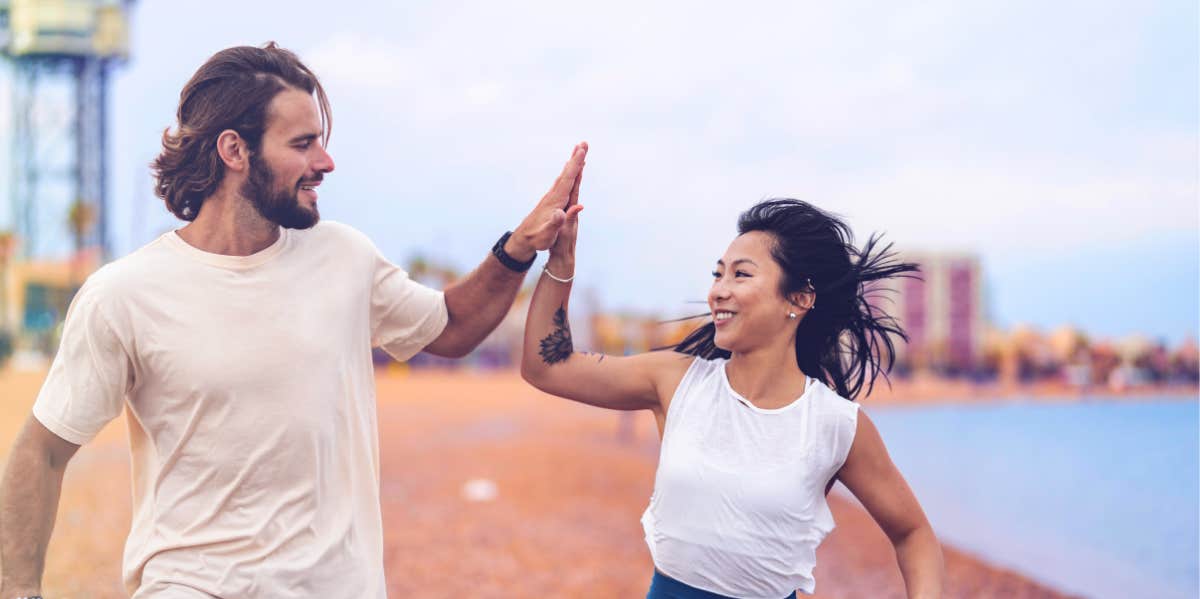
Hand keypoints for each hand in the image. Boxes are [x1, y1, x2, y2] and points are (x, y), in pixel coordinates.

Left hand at [505, 142, 587, 259]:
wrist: (523, 239)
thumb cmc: (536, 239)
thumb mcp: (547, 234)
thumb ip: (555, 223)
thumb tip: (561, 212)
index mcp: (555, 201)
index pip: (568, 180)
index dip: (576, 165)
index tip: (582, 151)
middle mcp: (553, 196)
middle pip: (566, 173)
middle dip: (576, 158)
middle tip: (584, 143)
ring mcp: (551, 197)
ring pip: (564, 176)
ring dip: (572, 164)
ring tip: (578, 152)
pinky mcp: (550, 201)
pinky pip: (562, 183)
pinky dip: (567, 174)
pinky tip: (568, 171)